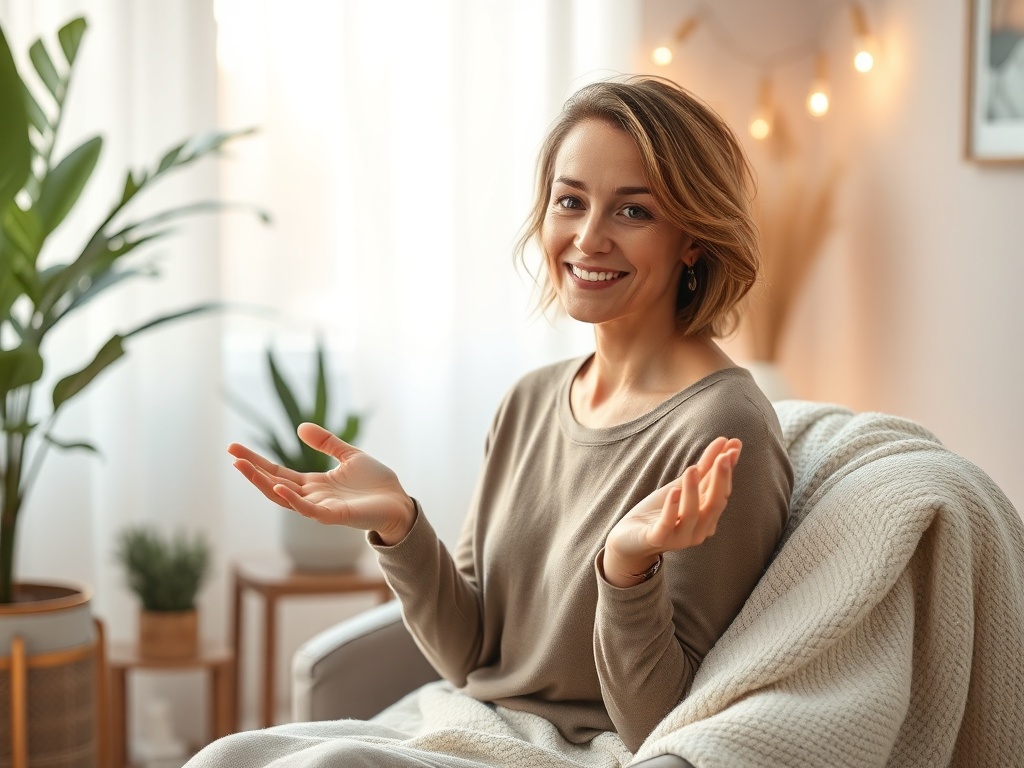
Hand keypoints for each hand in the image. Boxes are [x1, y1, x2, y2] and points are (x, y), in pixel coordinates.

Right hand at [227, 423, 415, 544]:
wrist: (399, 502)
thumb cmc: (376, 483)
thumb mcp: (349, 455)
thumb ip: (327, 443)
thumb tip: (300, 427)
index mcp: (314, 484)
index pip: (278, 472)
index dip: (257, 461)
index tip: (234, 449)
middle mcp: (312, 497)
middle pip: (274, 483)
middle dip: (252, 470)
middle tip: (232, 454)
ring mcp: (321, 507)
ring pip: (284, 497)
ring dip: (263, 483)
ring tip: (243, 467)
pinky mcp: (334, 516)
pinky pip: (308, 509)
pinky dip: (292, 499)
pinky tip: (278, 486)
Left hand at [603, 437, 740, 586]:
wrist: (629, 539)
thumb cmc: (659, 512)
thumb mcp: (681, 486)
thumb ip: (703, 469)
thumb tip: (726, 443)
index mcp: (706, 517)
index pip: (722, 492)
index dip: (728, 469)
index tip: (734, 444)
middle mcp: (698, 529)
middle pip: (714, 504)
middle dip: (720, 480)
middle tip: (724, 456)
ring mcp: (679, 537)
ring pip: (692, 514)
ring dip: (693, 490)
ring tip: (692, 468)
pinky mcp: (657, 539)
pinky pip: (667, 525)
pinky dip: (672, 508)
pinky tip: (673, 491)